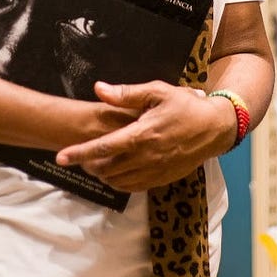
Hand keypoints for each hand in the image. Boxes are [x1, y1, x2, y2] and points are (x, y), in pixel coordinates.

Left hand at [54, 81, 236, 192]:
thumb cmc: (185, 106)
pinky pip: (133, 187)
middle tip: (80, 156)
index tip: (61, 157)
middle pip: (106, 168)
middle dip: (88, 164)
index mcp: (142, 134)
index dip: (79, 153)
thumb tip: (99, 89)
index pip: (103, 147)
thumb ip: (126, 93)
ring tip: (96, 163)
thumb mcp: (157, 92)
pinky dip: (119, 182)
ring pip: (118, 181)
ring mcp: (155, 170)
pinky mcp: (163, 179)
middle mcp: (147, 156)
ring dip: (103, 174)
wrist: (215, 128)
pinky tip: (116, 172)